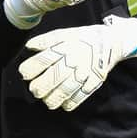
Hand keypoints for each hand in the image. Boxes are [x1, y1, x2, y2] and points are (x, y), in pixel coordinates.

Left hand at [18, 15, 136, 110]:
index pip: (45, 59)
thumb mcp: (65, 33)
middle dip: (40, 87)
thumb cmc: (84, 38)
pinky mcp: (94, 82)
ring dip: (52, 98)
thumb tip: (28, 46)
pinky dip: (70, 103)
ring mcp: (85, 72)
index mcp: (66, 46)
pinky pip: (80, 96)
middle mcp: (75, 60)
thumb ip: (46, 40)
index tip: (24, 73)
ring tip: (46, 100)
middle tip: (34, 90)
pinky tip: (63, 103)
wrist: (112, 41)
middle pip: (54, 77)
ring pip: (65, 90)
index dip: (31, 68)